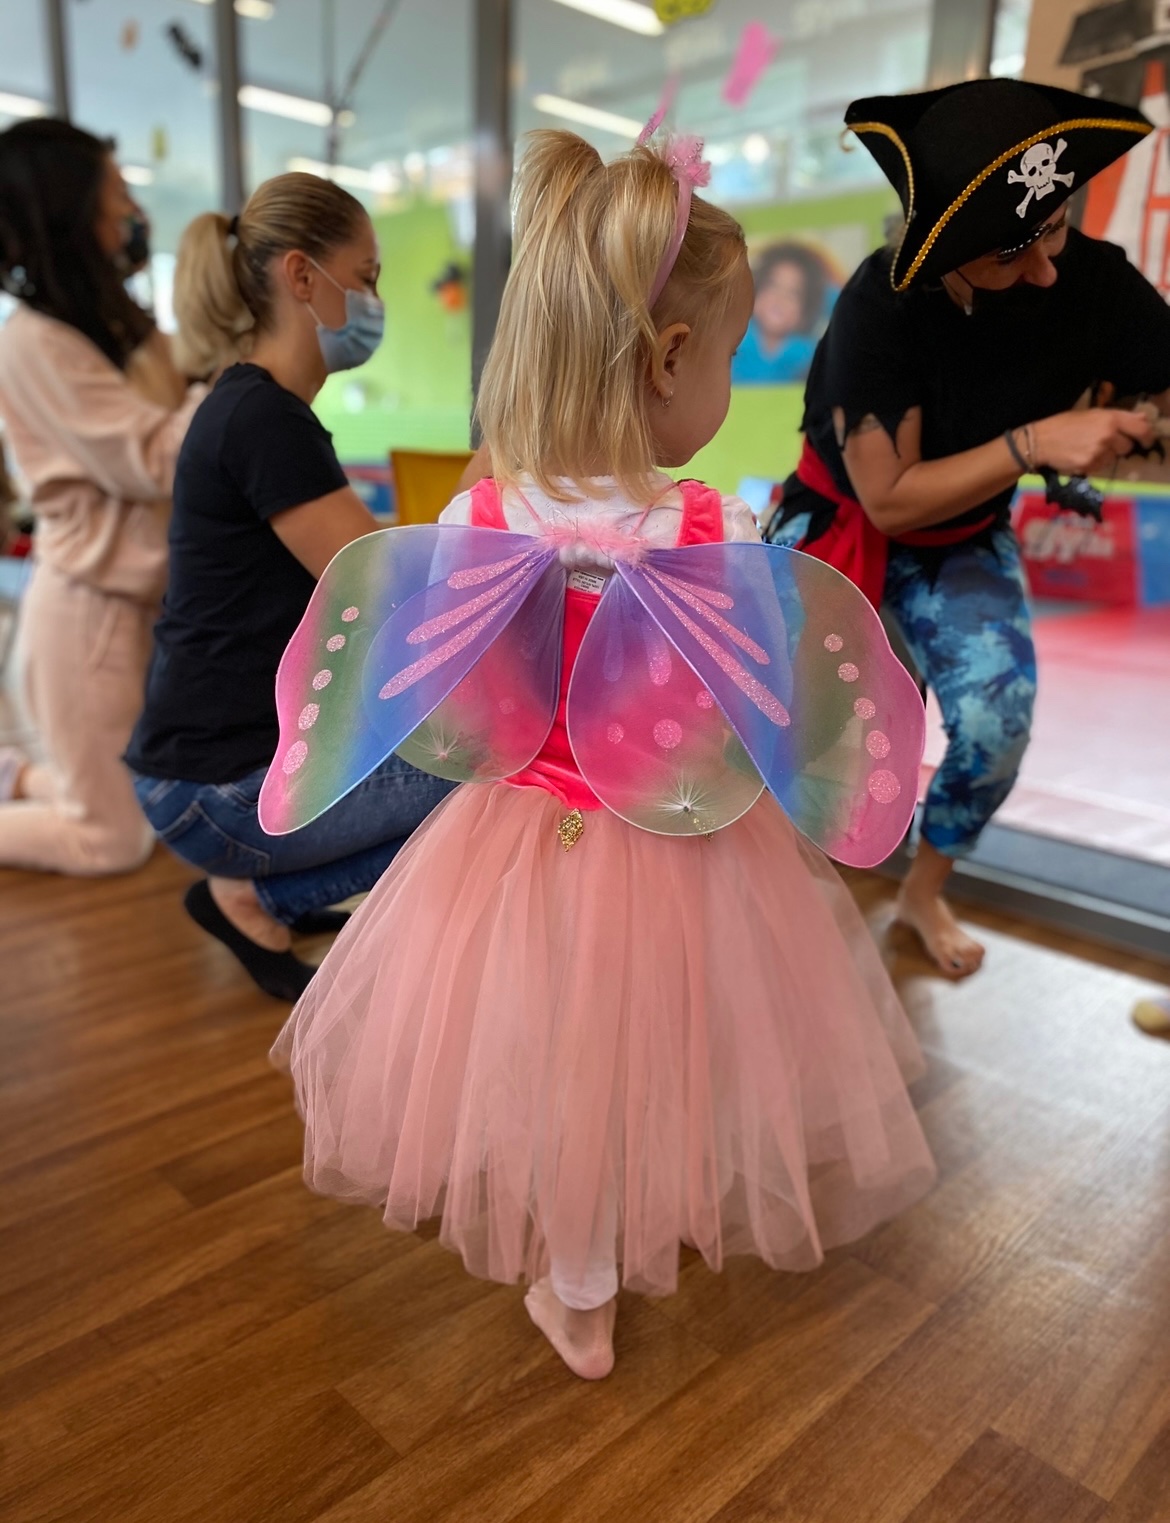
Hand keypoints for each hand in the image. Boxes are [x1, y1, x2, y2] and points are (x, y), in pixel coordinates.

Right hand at [1031, 408, 1154, 476]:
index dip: (1147, 436)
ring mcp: (1099, 452)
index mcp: (1109, 419)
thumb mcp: (1091, 414)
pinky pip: (1100, 467)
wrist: (1040, 441)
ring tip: (1088, 449)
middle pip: (1127, 447)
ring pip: (1113, 459)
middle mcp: (1107, 435)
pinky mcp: (1090, 466)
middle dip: (1120, 446)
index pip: (1140, 428)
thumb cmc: (1064, 424)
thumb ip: (1118, 417)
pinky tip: (1081, 456)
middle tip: (1105, 443)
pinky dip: (1094, 463)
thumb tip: (1142, 418)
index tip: (1146, 440)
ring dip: (1106, 455)